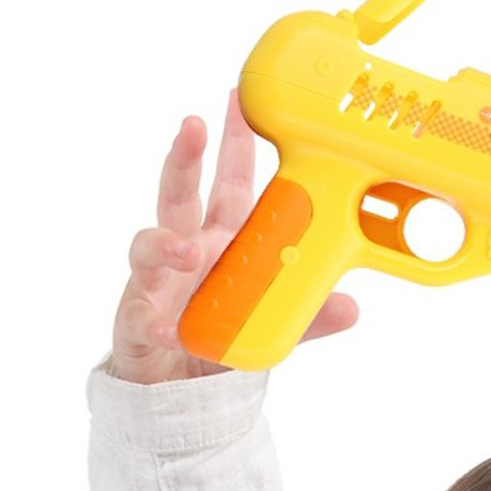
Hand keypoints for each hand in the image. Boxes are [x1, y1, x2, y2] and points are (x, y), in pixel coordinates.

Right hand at [111, 89, 358, 383]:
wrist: (182, 383)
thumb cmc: (222, 333)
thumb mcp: (272, 320)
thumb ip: (310, 316)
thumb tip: (352, 307)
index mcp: (224, 241)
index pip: (231, 186)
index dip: (235, 146)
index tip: (240, 107)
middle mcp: (189, 249)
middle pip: (182, 192)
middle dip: (186, 157)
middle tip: (195, 126)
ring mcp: (157, 279)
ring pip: (152, 245)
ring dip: (168, 244)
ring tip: (189, 253)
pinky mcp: (139, 318)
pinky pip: (143, 315)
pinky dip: (154, 321)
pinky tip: (166, 329)